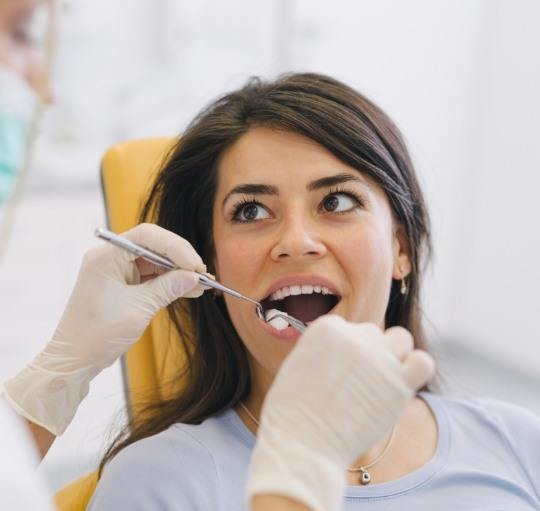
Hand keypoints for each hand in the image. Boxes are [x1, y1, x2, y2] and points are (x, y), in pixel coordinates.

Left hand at [1, 223, 207, 435]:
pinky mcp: (124, 284)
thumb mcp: (138, 309)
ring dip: (179, 272)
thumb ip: (167, 288)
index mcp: (107, 256)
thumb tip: (195, 277)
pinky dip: (171, 282)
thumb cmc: (97, 334)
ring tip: (202, 284)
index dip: (175, 247)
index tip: (195, 265)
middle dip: (180, 259)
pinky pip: (152, 276)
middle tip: (202, 274)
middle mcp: (111, 257)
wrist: (75, 360)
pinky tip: (190, 289)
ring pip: (156, 261)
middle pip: (154, 245)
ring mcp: (118, 270)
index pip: (147, 236)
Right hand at [246, 315, 434, 510]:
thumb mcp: (297, 363)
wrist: (302, 445)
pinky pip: (423, 363)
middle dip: (366, 354)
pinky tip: (402, 383)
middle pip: (372, 334)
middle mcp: (355, 337)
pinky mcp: (400, 384)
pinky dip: (416, 368)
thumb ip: (323, 349)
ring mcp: (379, 359)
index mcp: (327, 328)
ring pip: (401, 339)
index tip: (337, 371)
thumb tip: (342, 351)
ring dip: (394, 354)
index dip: (343, 351)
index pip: (347, 328)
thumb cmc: (292, 412)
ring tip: (381, 379)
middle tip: (355, 383)